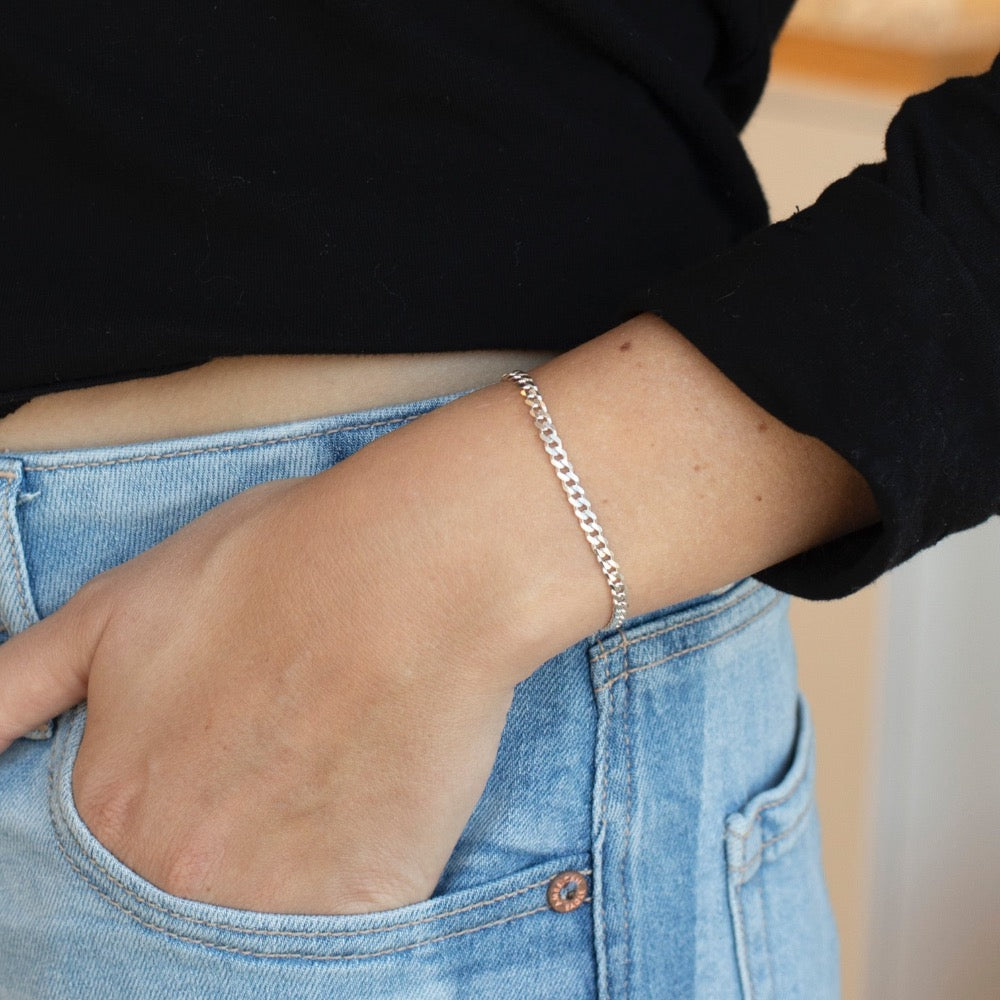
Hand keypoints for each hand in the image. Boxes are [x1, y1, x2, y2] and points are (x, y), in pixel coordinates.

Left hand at [0, 471, 516, 913]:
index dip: (154, 820)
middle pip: (175, 902)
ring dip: (276, 876)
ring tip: (315, 784)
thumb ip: (12, 689)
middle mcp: (174, 876)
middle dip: (209, 850)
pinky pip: (340, 934)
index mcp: (108, 807)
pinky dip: (346, 888)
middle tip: (266, 777)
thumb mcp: (115, 606)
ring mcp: (274, 903)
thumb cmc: (272, 566)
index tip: (201, 783)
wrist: (411, 569)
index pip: (94, 873)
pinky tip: (365, 807)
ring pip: (254, 930)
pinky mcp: (368, 905)